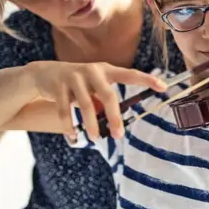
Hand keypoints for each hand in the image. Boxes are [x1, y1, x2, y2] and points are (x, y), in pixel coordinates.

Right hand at [26, 61, 166, 138]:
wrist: (45, 73)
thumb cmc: (79, 84)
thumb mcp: (94, 87)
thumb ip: (104, 100)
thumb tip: (115, 122)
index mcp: (106, 70)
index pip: (130, 74)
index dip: (147, 80)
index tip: (163, 87)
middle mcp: (93, 71)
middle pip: (109, 95)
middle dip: (114, 118)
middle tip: (118, 135)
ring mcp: (75, 77)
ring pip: (86, 105)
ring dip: (91, 124)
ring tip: (95, 138)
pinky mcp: (59, 85)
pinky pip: (65, 109)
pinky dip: (69, 125)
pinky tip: (73, 135)